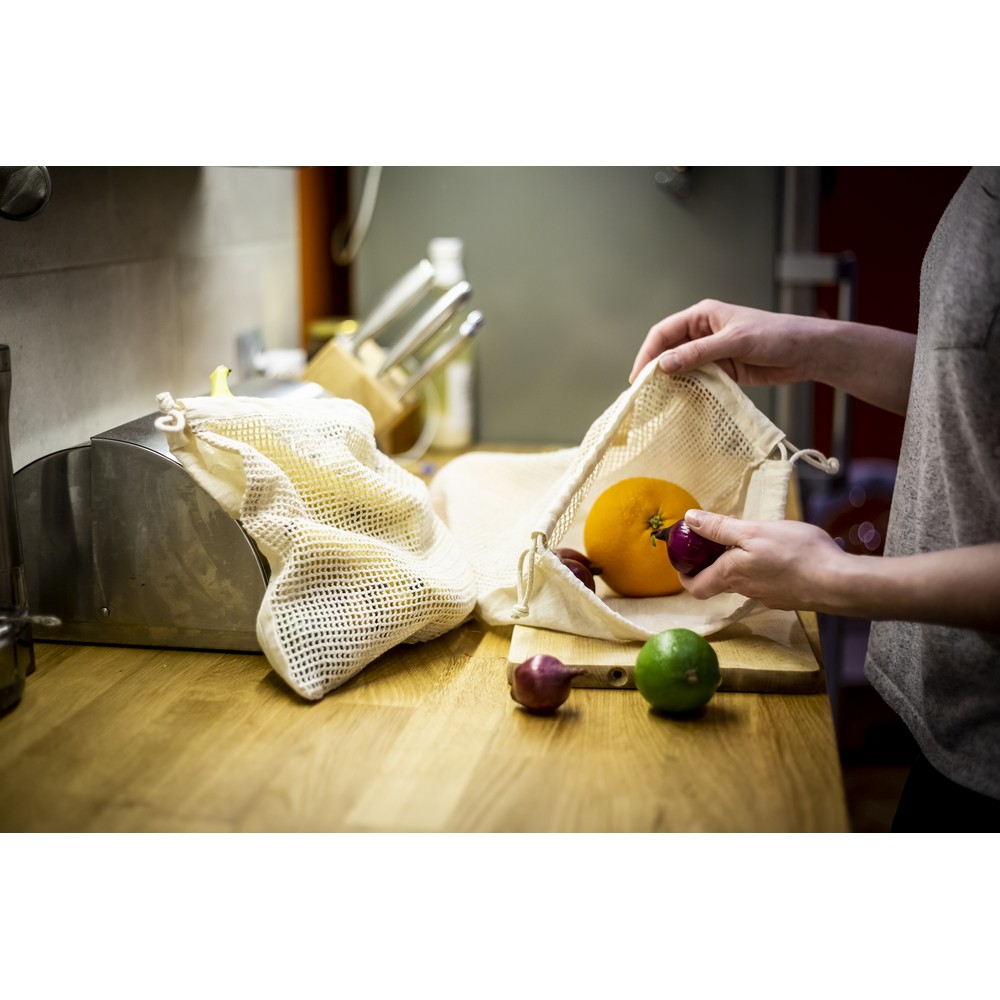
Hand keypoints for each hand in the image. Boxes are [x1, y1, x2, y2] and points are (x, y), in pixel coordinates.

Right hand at [629, 299, 813, 385]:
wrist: (806, 352)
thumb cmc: (776, 336)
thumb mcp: (735, 342)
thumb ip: (699, 353)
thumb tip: (664, 365)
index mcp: (702, 316)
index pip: (664, 333)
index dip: (648, 353)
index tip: (638, 377)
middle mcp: (703, 333)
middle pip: (669, 351)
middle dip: (656, 370)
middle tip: (644, 393)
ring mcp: (712, 353)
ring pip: (682, 368)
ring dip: (672, 382)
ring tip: (659, 401)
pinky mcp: (722, 370)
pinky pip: (698, 380)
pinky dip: (689, 390)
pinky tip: (682, 402)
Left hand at [678, 510, 848, 611]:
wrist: (838, 582)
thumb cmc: (796, 554)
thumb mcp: (753, 531)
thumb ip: (720, 528)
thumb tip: (690, 520)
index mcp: (731, 575)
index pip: (696, 587)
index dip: (684, 574)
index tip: (684, 557)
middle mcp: (745, 590)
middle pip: (717, 581)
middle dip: (711, 562)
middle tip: (713, 540)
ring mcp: (767, 596)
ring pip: (742, 580)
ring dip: (737, 562)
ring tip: (747, 539)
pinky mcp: (786, 596)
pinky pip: (763, 582)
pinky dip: (759, 567)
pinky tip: (774, 552)